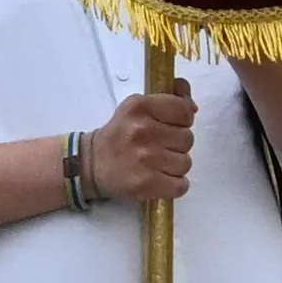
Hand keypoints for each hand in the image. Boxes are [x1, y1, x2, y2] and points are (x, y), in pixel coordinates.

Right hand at [83, 85, 197, 204]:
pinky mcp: (146, 183)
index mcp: (140, 107)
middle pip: (187, 138)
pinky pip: (181, 185)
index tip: (173, 125)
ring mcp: (145, 158)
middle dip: (177, 144)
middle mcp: (143, 131)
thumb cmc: (118, 136)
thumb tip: (190, 100)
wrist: (91, 164)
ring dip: (175, 165)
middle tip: (160, 146)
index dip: (183, 120)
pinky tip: (161, 178)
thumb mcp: (137, 107)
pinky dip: (174, 185)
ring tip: (158, 163)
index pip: (184, 111)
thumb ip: (168, 98)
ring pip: (185, 163)